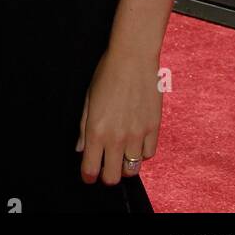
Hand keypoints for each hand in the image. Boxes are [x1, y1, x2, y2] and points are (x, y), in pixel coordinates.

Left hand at [76, 46, 160, 185]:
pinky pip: (148, 154)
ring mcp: (137, 134)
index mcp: (96, 130)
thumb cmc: (107, 73)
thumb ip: (83, 127)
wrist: (133, 57)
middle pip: (113, 177)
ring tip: (121, 152)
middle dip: (107, 175)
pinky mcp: (153, 128)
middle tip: (105, 165)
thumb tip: (80, 148)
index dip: (88, 175)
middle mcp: (117, 137)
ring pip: (132, 169)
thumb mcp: (88, 98)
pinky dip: (141, 152)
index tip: (89, 174)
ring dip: (125, 164)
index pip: (91, 169)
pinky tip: (136, 141)